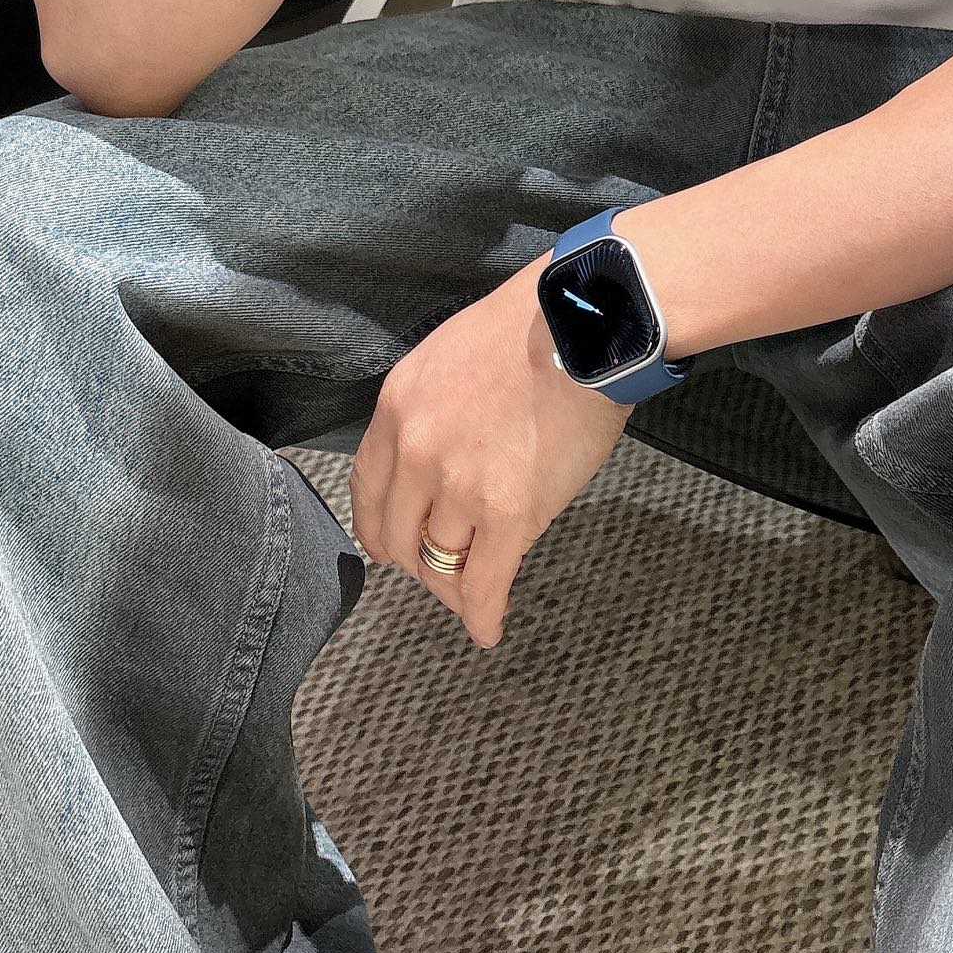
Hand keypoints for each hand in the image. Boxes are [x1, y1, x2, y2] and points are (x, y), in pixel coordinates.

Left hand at [348, 257, 631, 648]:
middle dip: (418, 562)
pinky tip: (488, 628)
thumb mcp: (450, 358)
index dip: (379, 529)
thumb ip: (429, 413)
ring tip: (473, 595)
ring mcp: (459, 485)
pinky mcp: (508, 512)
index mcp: (397, 409)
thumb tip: (437, 464)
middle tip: (440, 574)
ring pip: (442, 562)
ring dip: (456, 586)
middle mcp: (416, 452)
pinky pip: (486, 582)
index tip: (389, 548)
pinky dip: (483, 613)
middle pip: (402, 534)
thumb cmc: (531, 327)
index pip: (368, 491)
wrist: (583, 323)